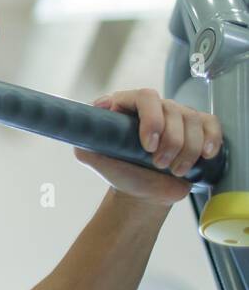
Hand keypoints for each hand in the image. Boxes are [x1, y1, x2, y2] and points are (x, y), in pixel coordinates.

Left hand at [73, 88, 222, 206]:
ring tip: (174, 170)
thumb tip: (79, 129)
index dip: (151, 119)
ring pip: (193, 121)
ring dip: (187, 150)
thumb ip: (83, 142)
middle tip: (159, 164)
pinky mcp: (198, 130)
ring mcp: (177, 117)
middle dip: (170, 142)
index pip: (144, 97)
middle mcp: (154, 107)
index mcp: (126, 106)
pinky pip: (211, 125)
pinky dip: (211, 141)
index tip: (148, 146)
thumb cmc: (119, 171)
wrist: (142, 192)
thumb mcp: (92, 158)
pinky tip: (205, 156)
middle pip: (173, 110)